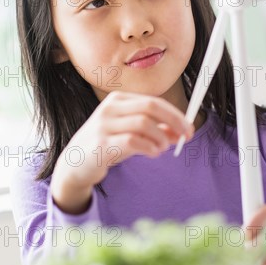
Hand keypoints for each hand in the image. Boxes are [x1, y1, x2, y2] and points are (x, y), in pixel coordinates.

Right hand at [53, 91, 193, 191]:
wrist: (76, 164)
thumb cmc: (108, 144)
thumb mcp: (133, 134)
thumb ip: (156, 131)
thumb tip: (182, 132)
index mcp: (119, 100)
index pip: (154, 101)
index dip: (175, 115)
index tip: (189, 129)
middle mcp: (110, 108)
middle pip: (150, 107)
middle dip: (174, 121)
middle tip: (186, 136)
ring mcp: (103, 125)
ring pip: (143, 123)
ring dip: (160, 137)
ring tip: (163, 148)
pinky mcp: (100, 144)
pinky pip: (132, 141)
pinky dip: (149, 147)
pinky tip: (153, 153)